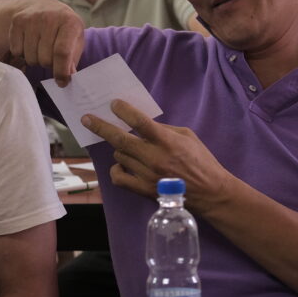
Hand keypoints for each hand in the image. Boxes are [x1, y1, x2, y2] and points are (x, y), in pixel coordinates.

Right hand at [8, 0, 84, 86]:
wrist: (42, 6)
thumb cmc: (63, 30)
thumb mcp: (75, 41)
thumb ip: (72, 60)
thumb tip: (67, 78)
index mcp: (70, 22)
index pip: (62, 52)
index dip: (61, 71)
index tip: (61, 82)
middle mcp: (50, 17)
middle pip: (45, 58)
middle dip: (48, 65)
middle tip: (50, 58)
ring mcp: (32, 18)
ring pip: (30, 57)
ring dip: (35, 60)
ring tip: (40, 50)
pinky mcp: (18, 21)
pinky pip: (17, 51)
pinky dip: (22, 53)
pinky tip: (29, 44)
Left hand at [81, 99, 237, 214]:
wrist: (209, 192)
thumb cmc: (201, 161)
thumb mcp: (187, 137)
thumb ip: (163, 129)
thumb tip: (142, 124)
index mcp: (167, 141)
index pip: (139, 122)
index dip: (123, 111)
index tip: (113, 104)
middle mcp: (154, 158)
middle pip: (119, 140)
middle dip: (100, 126)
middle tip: (87, 119)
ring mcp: (147, 175)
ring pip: (119, 156)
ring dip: (120, 150)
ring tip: (130, 149)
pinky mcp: (143, 190)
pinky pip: (118, 178)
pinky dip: (117, 169)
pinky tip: (123, 165)